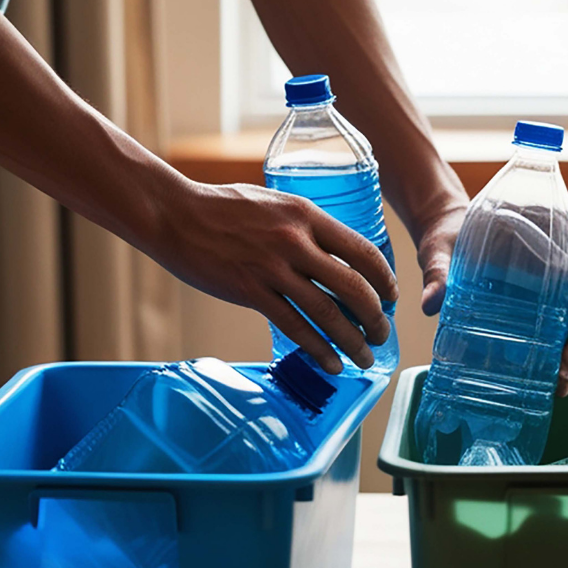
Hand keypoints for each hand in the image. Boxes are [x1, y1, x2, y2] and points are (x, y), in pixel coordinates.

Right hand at [149, 181, 397, 373]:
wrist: (175, 214)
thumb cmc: (224, 207)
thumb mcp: (277, 203)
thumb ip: (307, 227)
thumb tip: (336, 255)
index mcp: (308, 216)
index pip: (364, 252)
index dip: (385, 280)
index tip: (392, 298)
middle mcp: (296, 242)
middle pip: (354, 287)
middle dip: (375, 317)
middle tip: (382, 333)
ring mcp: (273, 269)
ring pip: (327, 314)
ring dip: (352, 341)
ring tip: (365, 357)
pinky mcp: (250, 292)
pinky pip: (294, 328)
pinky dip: (319, 350)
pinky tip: (332, 364)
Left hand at [417, 209, 567, 397]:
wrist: (446, 240)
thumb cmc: (450, 235)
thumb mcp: (442, 249)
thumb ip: (439, 270)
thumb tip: (432, 303)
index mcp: (549, 242)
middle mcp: (558, 269)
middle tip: (566, 368)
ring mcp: (551, 293)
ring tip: (561, 382)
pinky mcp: (537, 313)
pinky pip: (558, 333)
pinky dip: (559, 357)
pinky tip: (552, 382)